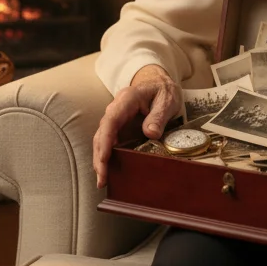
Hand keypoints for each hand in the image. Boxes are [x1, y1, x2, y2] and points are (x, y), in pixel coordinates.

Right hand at [92, 64, 179, 188]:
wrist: (159, 85)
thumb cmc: (163, 91)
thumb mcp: (167, 100)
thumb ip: (158, 116)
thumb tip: (150, 134)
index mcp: (127, 99)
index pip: (111, 120)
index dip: (106, 140)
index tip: (104, 158)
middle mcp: (116, 110)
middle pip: (102, 133)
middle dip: (100, 157)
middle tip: (102, 178)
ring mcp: (116, 120)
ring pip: (102, 140)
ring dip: (100, 160)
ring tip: (102, 181)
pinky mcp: (120, 129)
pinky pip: (110, 143)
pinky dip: (107, 158)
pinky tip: (108, 173)